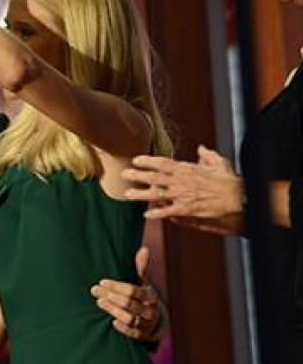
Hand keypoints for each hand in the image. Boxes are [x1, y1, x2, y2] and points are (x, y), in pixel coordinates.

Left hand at [91, 247, 163, 340]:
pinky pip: (133, 333)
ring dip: (113, 310)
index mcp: (150, 295)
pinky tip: (112, 322)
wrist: (156, 320)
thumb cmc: (143, 297)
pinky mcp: (143, 335)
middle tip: (94, 290)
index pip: (133, 290)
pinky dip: (123, 328)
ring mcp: (147, 324)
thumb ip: (140, 268)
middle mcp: (150, 310)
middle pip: (129, 303)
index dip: (117, 286)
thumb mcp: (142, 282)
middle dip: (110, 296)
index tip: (102, 282)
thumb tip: (144, 249)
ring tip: (99, 302)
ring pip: (129, 318)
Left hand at [122, 145, 243, 234]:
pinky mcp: (187, 209)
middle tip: (124, 174)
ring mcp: (183, 195)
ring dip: (140, 194)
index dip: (147, 160)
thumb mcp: (220, 162)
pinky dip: (157, 213)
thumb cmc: (230, 182)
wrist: (240, 198)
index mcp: (188, 169)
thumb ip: (208, 155)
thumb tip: (201, 148)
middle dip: (137, 175)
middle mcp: (182, 181)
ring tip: (127, 194)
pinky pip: (168, 211)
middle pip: (154, 177)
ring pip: (156, 194)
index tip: (136, 159)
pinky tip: (146, 215)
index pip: (163, 162)